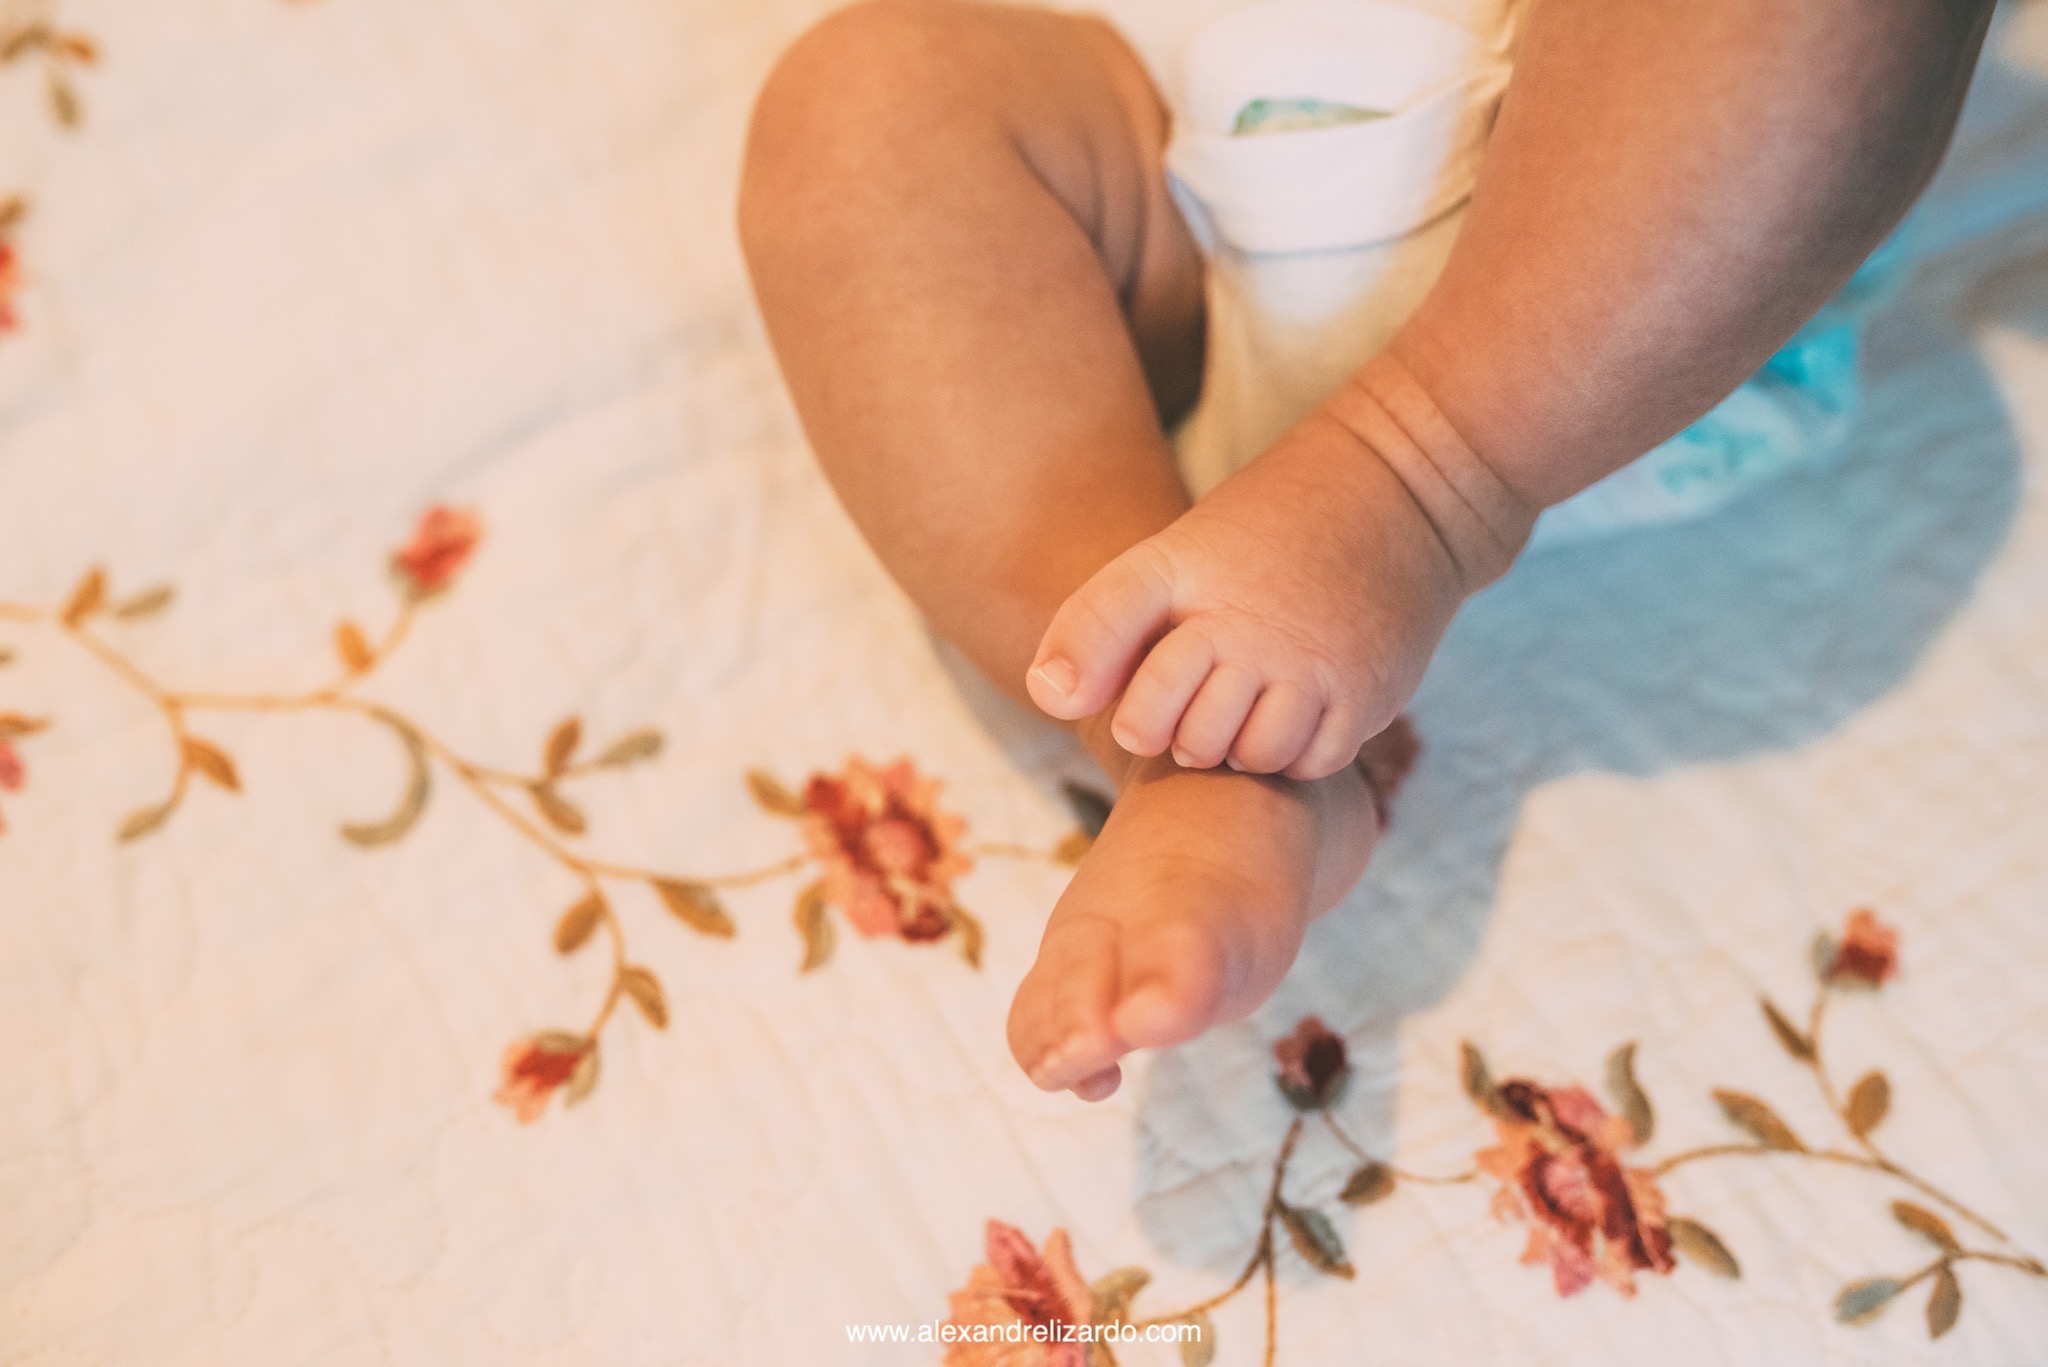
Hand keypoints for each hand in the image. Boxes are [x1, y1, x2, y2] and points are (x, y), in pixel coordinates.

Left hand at [1026, 356, 1531, 778]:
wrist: (1393, 496)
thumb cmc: (1255, 539)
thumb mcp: (1169, 561)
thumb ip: (1099, 627)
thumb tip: (1049, 699)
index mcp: (1184, 587)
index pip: (1135, 706)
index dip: (1136, 717)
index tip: (1148, 701)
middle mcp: (1249, 629)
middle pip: (1190, 743)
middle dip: (1184, 736)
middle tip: (1206, 698)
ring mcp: (1312, 665)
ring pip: (1251, 758)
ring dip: (1240, 748)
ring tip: (1246, 704)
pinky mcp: (1365, 692)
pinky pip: (1309, 762)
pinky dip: (1294, 752)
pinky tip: (1292, 709)